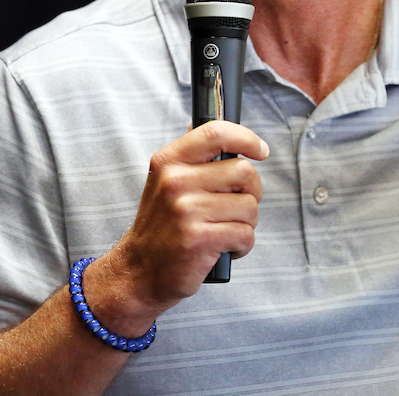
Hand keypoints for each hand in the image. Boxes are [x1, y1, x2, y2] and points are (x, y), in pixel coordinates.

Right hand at [100, 121, 268, 320]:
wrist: (137, 272)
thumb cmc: (161, 226)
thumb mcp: (165, 181)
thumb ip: (193, 156)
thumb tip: (223, 127)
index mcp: (169, 161)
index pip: (215, 132)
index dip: (246, 138)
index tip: (261, 150)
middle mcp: (176, 181)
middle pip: (244, 171)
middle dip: (251, 191)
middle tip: (237, 206)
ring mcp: (187, 210)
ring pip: (249, 206)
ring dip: (246, 223)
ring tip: (225, 230)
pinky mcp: (199, 239)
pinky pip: (245, 234)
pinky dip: (242, 245)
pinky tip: (224, 248)